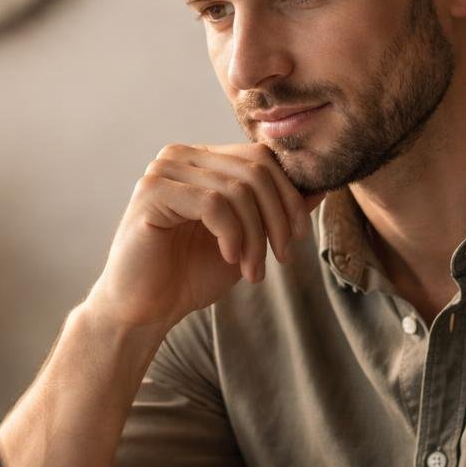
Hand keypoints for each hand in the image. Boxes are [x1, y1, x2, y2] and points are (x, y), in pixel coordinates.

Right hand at [85, 143, 324, 332]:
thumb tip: (320, 185)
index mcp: (203, 160)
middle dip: (278, 217)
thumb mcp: (247, 240)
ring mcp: (164, 170)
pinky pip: (213, 203)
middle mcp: (182, 156)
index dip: (290, 196)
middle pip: (256, 169)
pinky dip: (232, 235)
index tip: (296, 239)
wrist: (145, 310)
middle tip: (282, 257)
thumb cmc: (190, 275)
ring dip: (256, 235)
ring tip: (253, 270)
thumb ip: (276, 210)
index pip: (262, 157)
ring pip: (238, 188)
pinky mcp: (152, 192)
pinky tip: (229, 258)